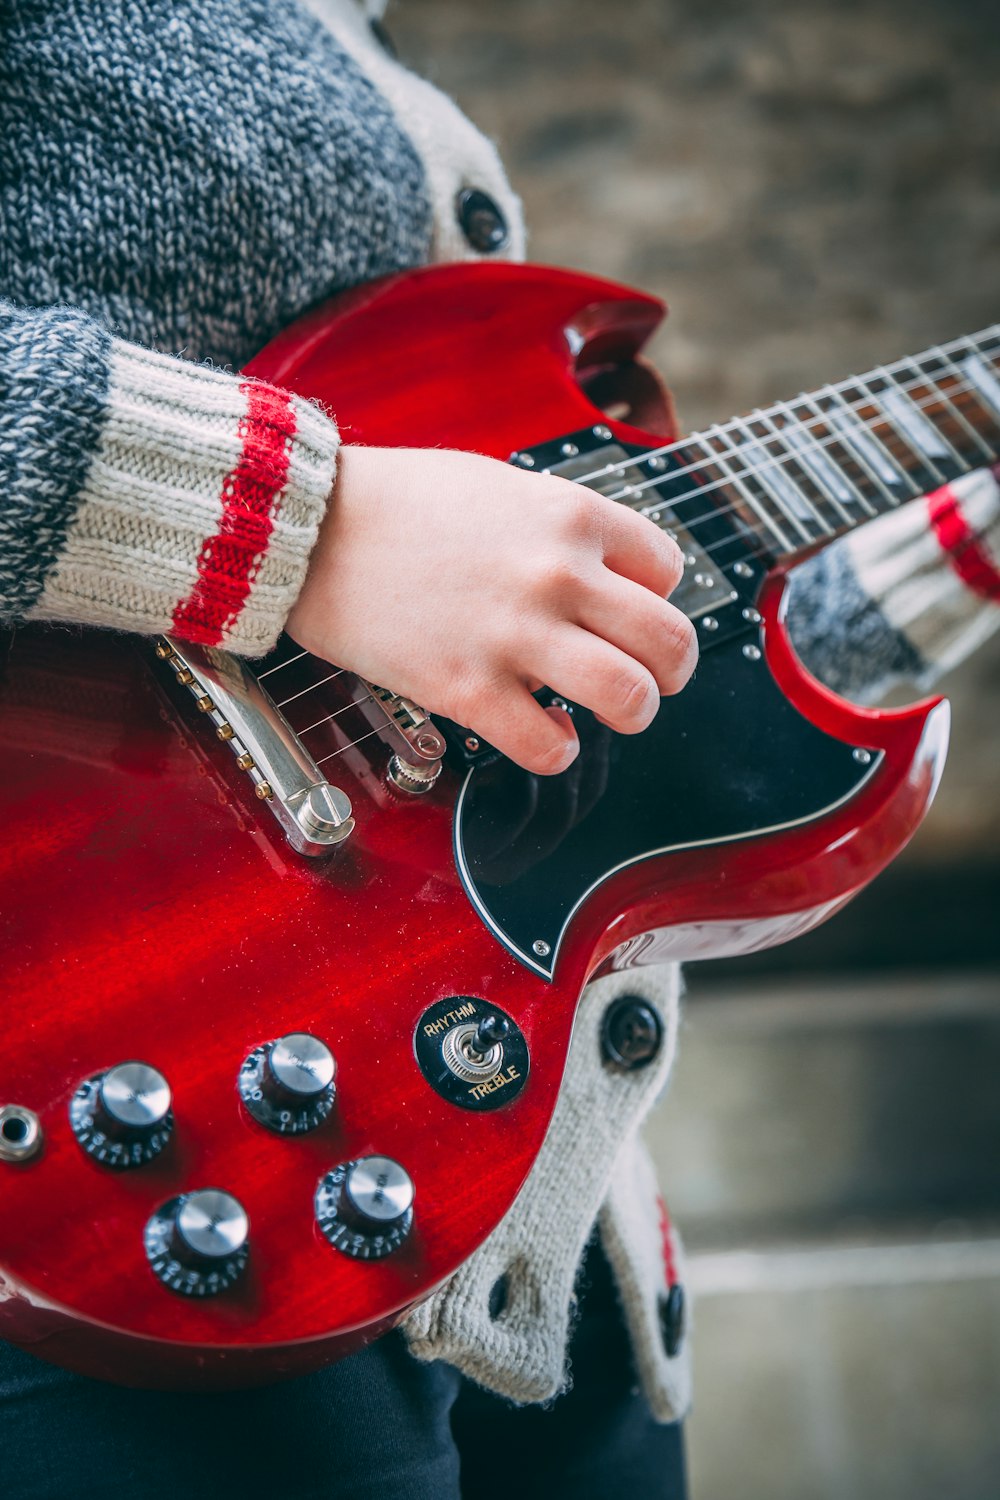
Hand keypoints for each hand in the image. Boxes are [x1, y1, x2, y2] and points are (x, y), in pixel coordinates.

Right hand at [285, 445, 697, 774]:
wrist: (309, 527)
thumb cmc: (398, 502)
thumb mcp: (502, 485)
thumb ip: (560, 529)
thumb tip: (603, 578)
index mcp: (571, 515)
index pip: (668, 571)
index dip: (654, 598)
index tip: (627, 612)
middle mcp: (558, 573)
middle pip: (670, 641)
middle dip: (670, 670)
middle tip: (650, 679)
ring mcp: (515, 635)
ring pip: (629, 698)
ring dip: (629, 714)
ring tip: (606, 712)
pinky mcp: (467, 689)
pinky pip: (550, 747)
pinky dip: (558, 750)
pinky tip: (543, 733)